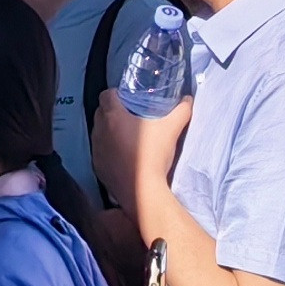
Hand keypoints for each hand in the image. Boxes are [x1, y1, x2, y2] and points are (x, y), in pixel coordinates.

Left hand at [92, 86, 194, 225]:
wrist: (143, 191)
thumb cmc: (154, 154)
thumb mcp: (172, 128)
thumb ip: (182, 110)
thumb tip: (188, 99)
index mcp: (113, 116)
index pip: (106, 95)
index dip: (116, 94)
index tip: (129, 99)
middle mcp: (99, 131)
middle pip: (101, 113)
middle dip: (112, 112)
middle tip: (131, 116)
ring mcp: (96, 150)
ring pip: (99, 133)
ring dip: (109, 131)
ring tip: (127, 136)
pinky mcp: (97, 167)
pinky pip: (100, 152)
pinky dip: (108, 151)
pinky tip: (124, 156)